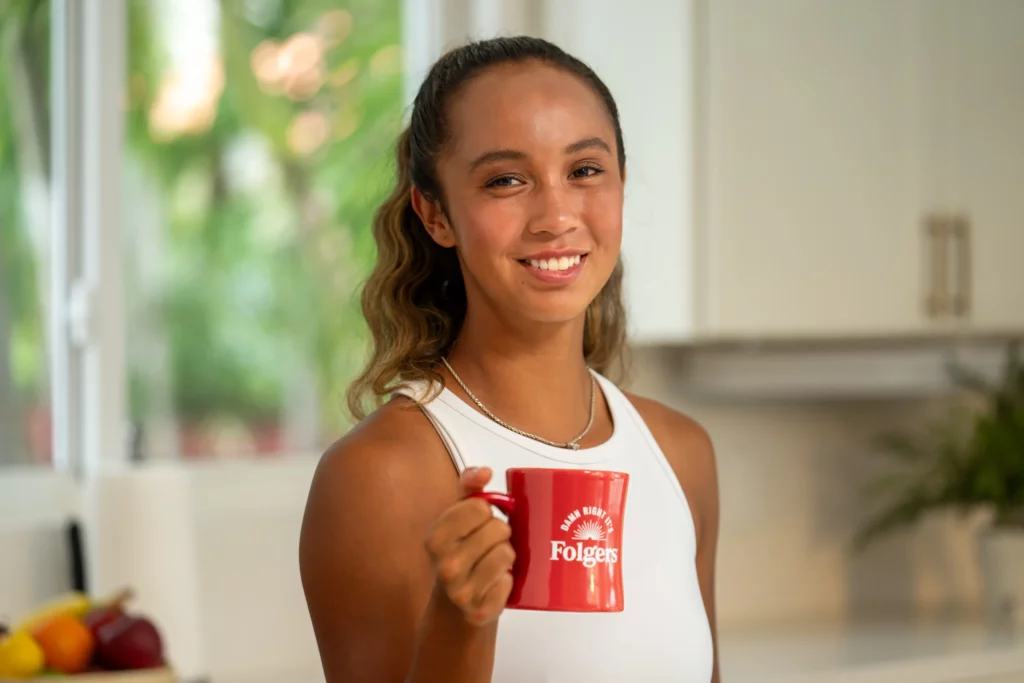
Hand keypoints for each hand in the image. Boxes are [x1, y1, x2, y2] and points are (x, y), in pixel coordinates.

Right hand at [423, 467, 514, 626]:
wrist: (457, 604)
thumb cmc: (462, 552)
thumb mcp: (459, 516)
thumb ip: (469, 487)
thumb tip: (485, 472)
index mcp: (435, 538)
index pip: (481, 507)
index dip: (487, 512)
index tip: (479, 522)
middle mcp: (444, 566)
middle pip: (498, 529)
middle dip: (501, 534)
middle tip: (490, 544)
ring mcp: (460, 592)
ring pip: (507, 554)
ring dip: (506, 556)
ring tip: (493, 562)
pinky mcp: (479, 611)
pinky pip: (509, 583)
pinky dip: (507, 582)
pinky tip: (494, 584)